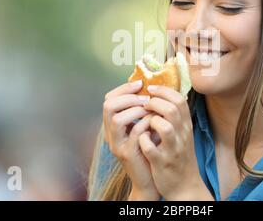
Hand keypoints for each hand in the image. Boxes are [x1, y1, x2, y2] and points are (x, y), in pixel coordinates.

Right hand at [102, 80, 159, 199]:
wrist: (149, 178)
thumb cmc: (150, 148)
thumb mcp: (144, 125)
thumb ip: (142, 110)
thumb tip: (151, 87)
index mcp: (113, 124)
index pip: (109, 99)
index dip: (123, 88)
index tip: (140, 83)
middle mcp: (110, 133)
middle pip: (108, 105)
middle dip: (128, 96)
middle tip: (145, 97)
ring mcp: (117, 144)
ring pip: (117, 118)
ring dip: (136, 109)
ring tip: (150, 109)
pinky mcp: (127, 153)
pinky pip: (134, 132)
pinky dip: (145, 123)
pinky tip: (155, 122)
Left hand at [138, 85, 212, 199]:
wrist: (185, 185)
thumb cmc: (179, 155)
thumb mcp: (182, 133)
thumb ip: (174, 116)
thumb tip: (161, 95)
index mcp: (186, 126)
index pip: (180, 100)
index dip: (164, 91)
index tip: (150, 89)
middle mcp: (182, 135)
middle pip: (172, 109)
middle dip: (154, 102)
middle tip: (144, 104)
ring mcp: (172, 149)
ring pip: (164, 127)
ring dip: (150, 120)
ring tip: (143, 121)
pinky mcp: (162, 163)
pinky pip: (150, 147)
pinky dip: (142, 140)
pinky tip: (139, 139)